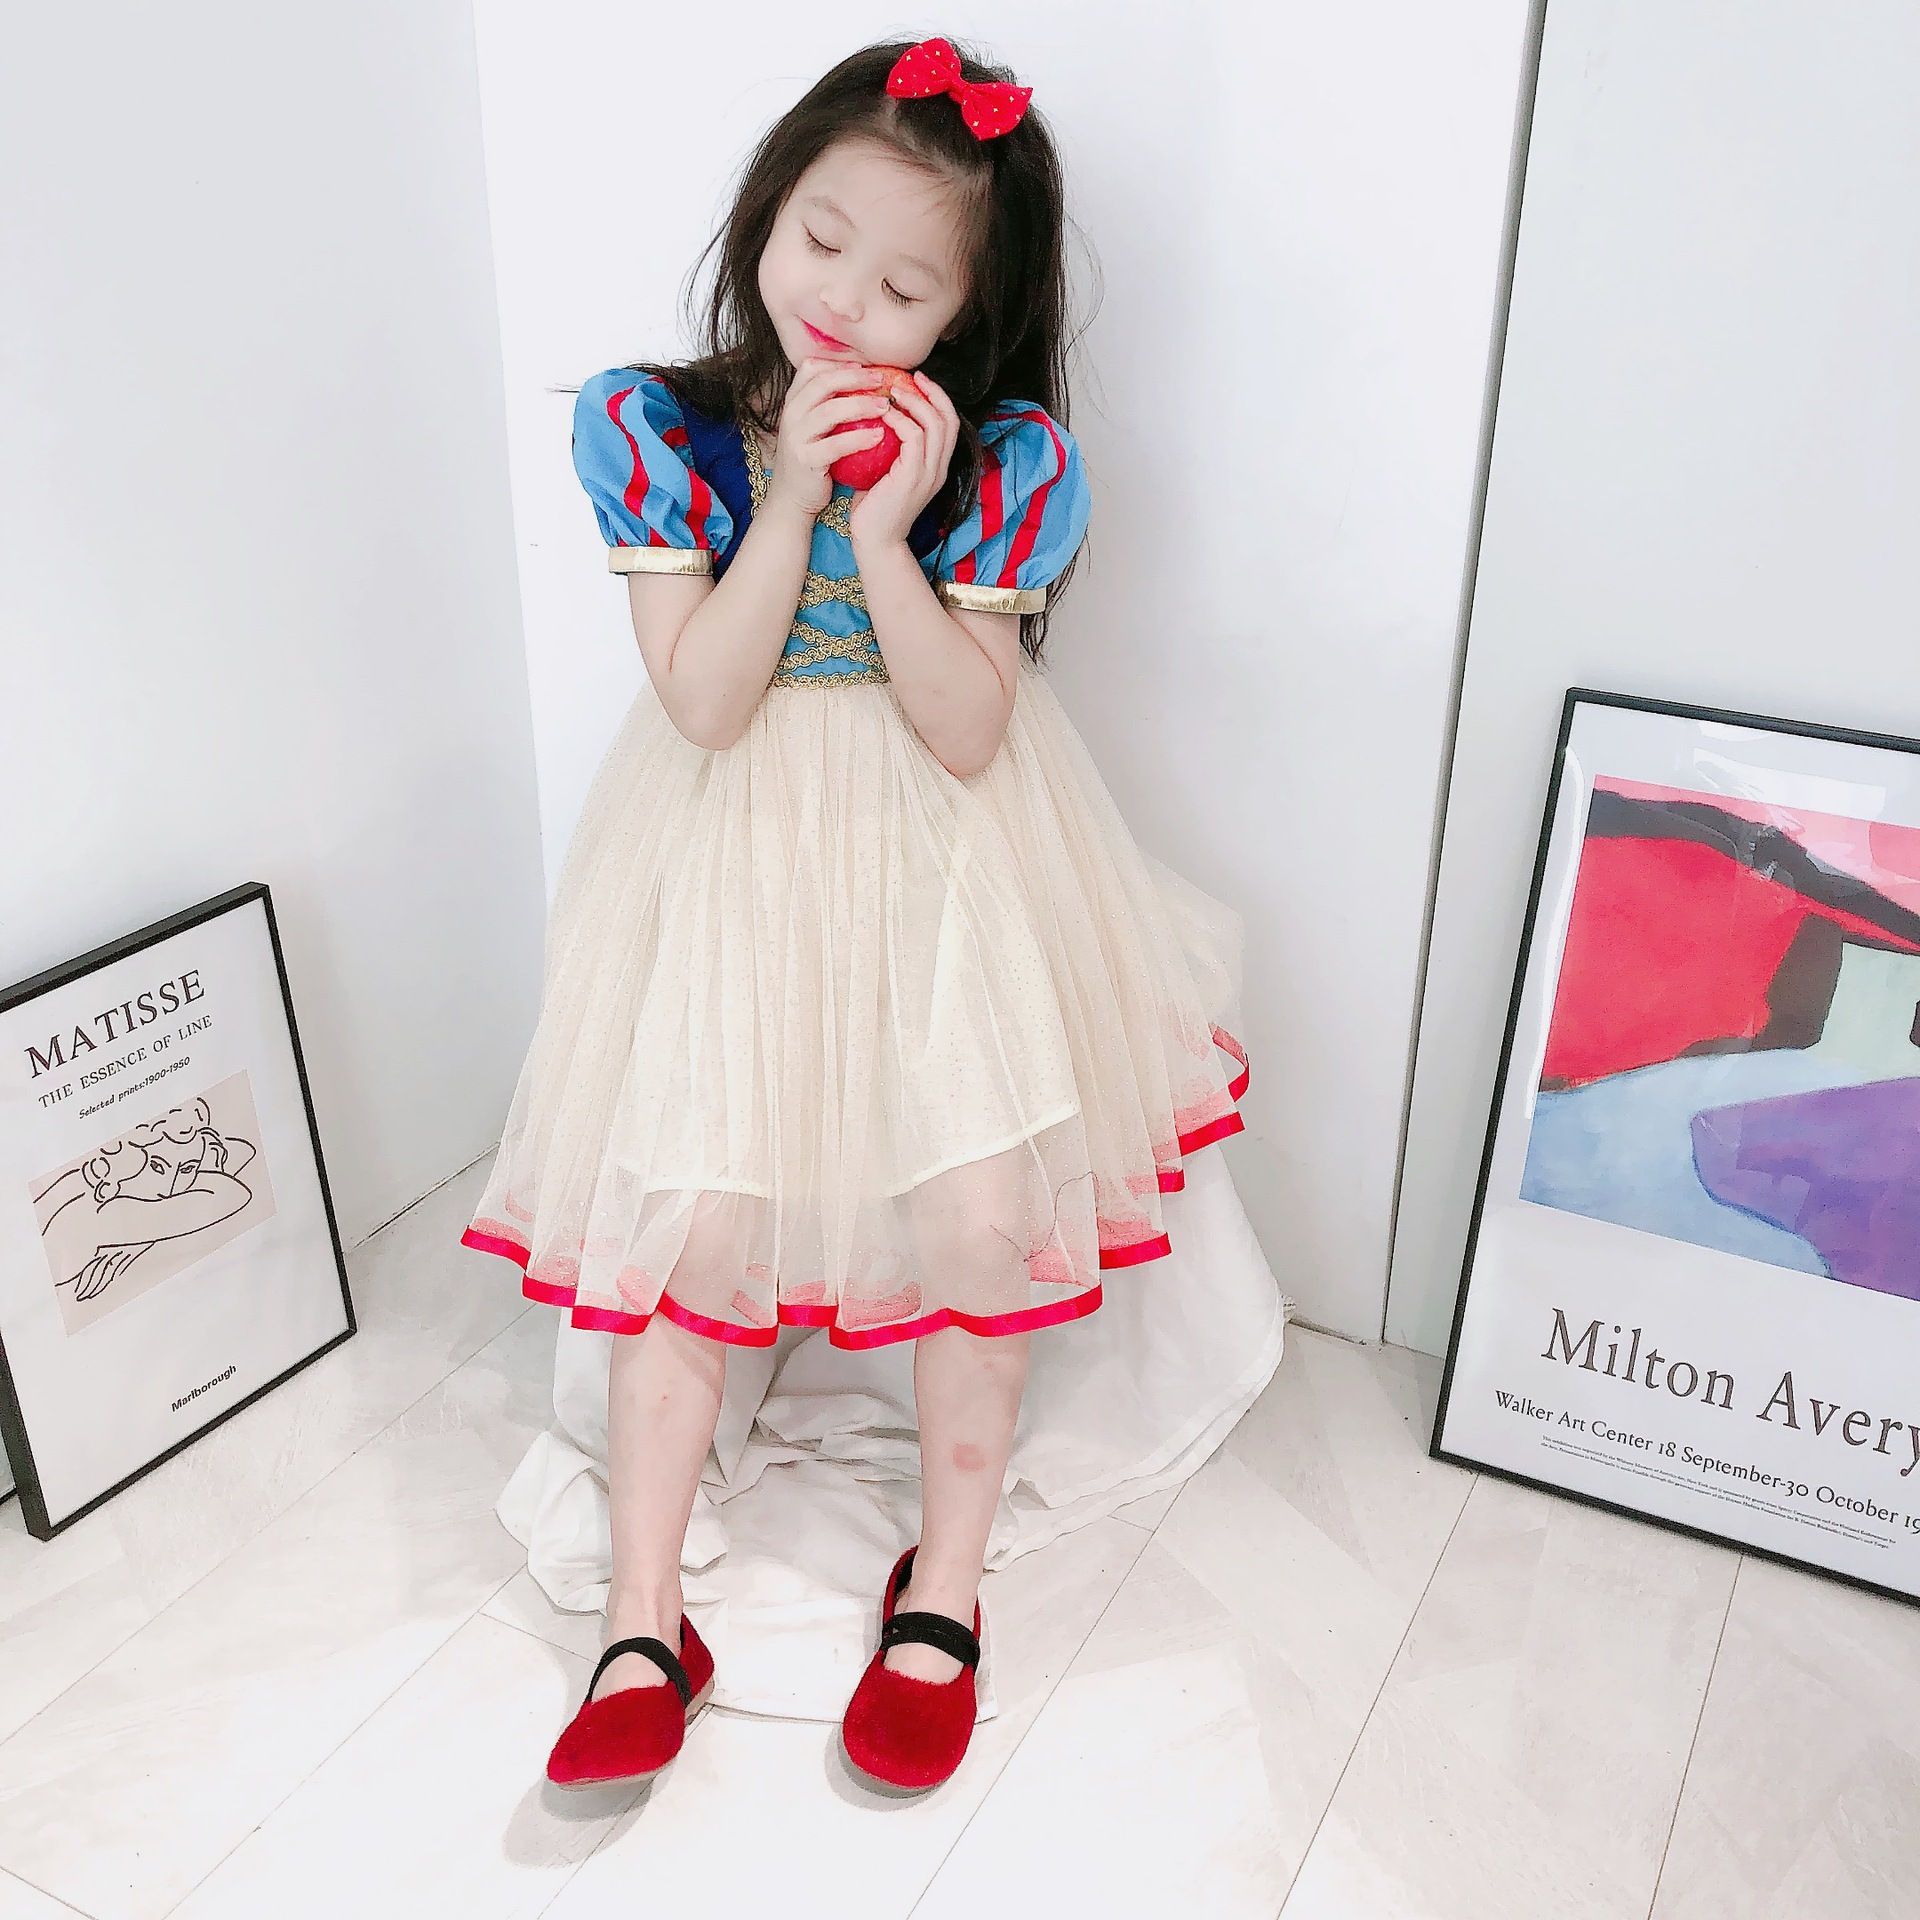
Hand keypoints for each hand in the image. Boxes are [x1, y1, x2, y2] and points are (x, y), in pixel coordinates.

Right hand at [764, 358, 890, 521]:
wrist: (792, 498)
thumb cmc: (812, 460)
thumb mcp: (814, 426)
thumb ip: (828, 404)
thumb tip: (862, 379)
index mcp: (793, 402)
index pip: (812, 368)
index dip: (839, 363)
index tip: (866, 366)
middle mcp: (791, 415)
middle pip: (823, 383)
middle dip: (856, 378)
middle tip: (883, 380)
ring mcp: (796, 437)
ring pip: (830, 411)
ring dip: (861, 405)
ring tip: (885, 406)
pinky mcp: (806, 460)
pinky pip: (835, 445)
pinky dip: (859, 439)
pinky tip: (879, 436)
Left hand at [848, 371, 958, 552]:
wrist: (874, 541)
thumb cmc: (874, 508)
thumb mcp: (885, 471)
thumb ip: (888, 447)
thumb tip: (873, 418)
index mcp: (936, 467)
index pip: (949, 423)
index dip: (937, 397)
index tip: (916, 381)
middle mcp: (939, 469)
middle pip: (949, 418)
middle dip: (931, 392)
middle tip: (907, 377)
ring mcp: (929, 474)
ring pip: (934, 424)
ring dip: (913, 402)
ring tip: (892, 392)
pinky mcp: (913, 478)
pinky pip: (914, 437)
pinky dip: (900, 420)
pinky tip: (883, 414)